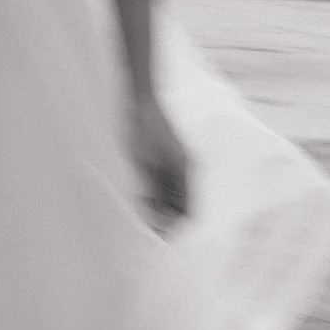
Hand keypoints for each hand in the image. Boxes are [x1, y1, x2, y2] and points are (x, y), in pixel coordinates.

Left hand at [130, 86, 191, 232]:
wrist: (141, 100)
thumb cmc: (143, 129)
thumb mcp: (145, 165)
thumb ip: (156, 193)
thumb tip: (163, 219)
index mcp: (185, 173)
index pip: (188, 212)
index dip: (173, 225)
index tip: (154, 229)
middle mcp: (187, 170)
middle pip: (182, 206)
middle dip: (164, 215)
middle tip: (143, 211)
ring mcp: (179, 164)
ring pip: (174, 196)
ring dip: (159, 204)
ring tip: (141, 199)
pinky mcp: (170, 159)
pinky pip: (168, 184)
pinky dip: (157, 191)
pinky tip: (142, 188)